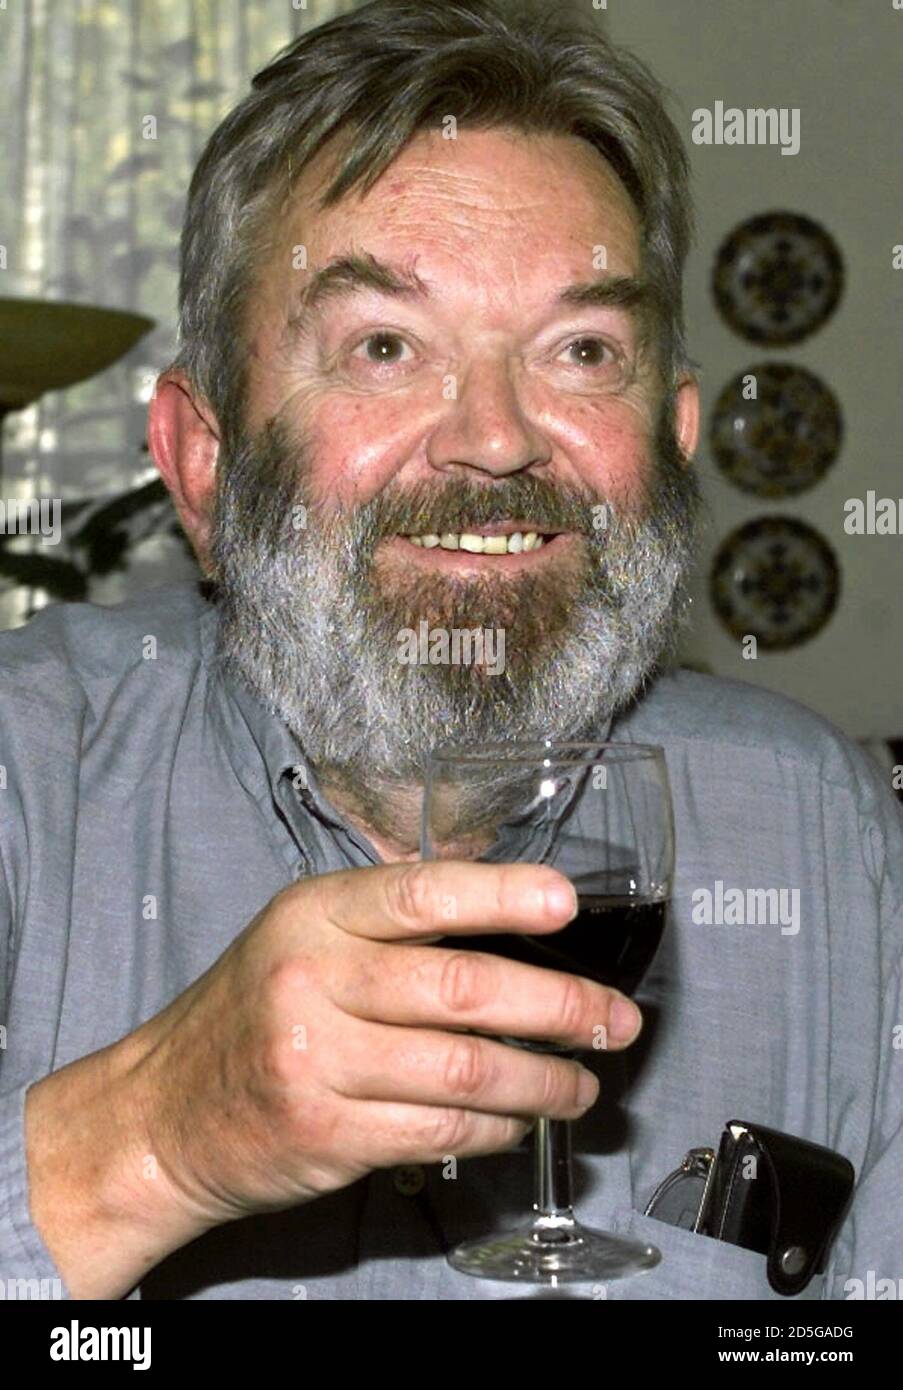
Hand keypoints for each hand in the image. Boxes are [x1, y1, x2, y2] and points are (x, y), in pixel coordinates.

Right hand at [134, 861, 641, 1228]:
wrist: (164, 1113)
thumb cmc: (251, 1014)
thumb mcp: (301, 937)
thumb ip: (388, 922)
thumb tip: (510, 914)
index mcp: (313, 916)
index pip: (420, 893)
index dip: (501, 894)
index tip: (565, 902)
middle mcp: (313, 981)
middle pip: (462, 987)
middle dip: (560, 1006)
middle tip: (614, 1020)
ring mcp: (318, 1062)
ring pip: (465, 1070)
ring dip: (544, 1081)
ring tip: (584, 1084)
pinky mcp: (328, 1134)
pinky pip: (442, 1129)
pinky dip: (499, 1126)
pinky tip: (520, 1120)